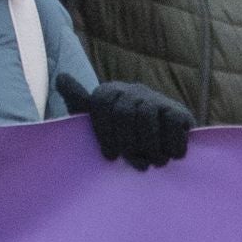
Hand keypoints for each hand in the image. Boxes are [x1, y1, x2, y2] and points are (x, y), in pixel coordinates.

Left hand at [55, 72, 193, 168]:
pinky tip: (170, 154)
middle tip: (134, 162)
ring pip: (147, 117)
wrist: (160, 146)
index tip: (110, 156)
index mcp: (109, 93)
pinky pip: (173, 122)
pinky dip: (171, 144)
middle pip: (123, 113)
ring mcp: (157, 99)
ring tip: (153, 162)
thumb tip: (61, 79)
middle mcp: (133, 91)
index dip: (105, 133)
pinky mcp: (180, 111)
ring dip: (149, 146)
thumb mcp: (95, 124)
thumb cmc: (119, 139)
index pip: (101, 104)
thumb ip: (79, 104)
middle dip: (128, 143)